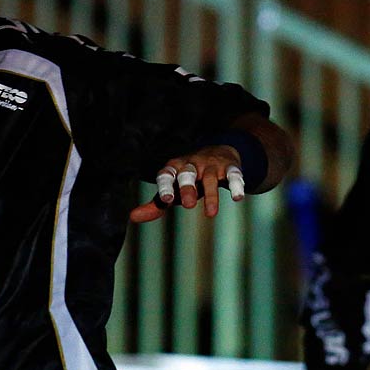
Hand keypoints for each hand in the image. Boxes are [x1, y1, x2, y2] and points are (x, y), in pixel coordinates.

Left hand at [129, 145, 245, 223]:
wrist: (218, 153)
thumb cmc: (190, 177)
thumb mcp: (174, 189)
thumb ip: (156, 204)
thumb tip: (132, 217)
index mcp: (174, 168)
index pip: (166, 175)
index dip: (166, 186)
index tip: (167, 200)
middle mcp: (191, 164)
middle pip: (187, 174)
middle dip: (188, 188)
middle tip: (188, 205)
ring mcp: (211, 164)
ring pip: (210, 178)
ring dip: (211, 195)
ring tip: (210, 214)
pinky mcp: (230, 166)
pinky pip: (233, 174)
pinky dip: (236, 185)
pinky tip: (237, 197)